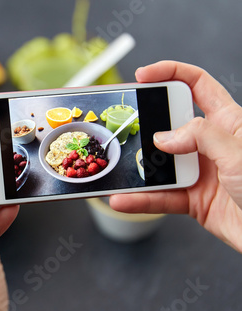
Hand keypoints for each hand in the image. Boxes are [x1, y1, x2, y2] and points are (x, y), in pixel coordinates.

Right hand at [110, 60, 241, 252]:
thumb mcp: (239, 153)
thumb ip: (202, 137)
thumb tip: (164, 137)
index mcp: (229, 122)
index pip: (197, 85)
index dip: (171, 73)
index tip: (144, 76)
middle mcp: (211, 144)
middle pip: (169, 125)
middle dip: (145, 124)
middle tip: (124, 127)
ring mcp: (200, 172)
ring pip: (160, 164)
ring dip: (138, 169)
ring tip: (118, 170)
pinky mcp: (193, 199)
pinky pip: (161, 196)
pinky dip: (141, 200)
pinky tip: (124, 199)